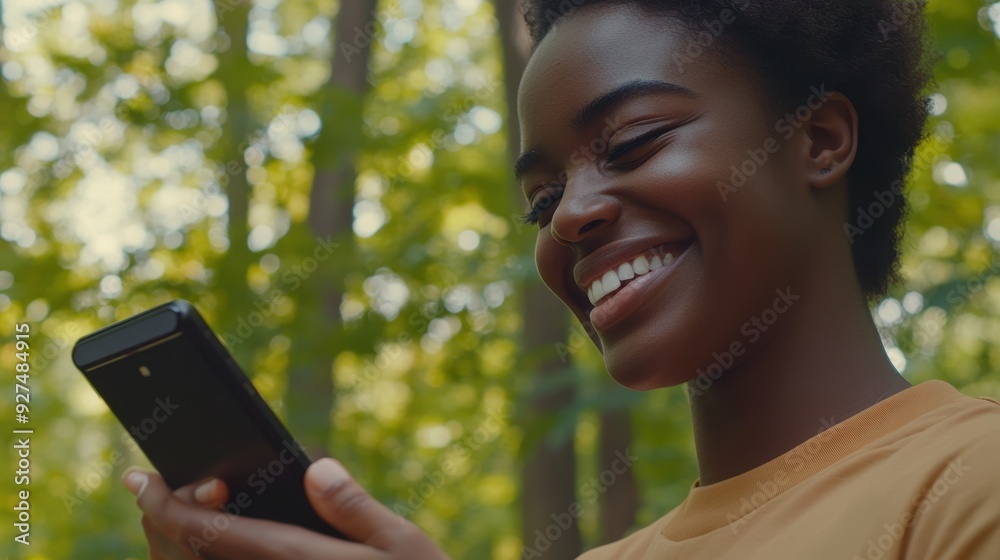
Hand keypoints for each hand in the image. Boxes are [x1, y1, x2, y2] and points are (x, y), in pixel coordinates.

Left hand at [122, 458, 449, 559]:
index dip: (163, 504)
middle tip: (156, 491)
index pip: (206, 533)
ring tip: (181, 517)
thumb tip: (315, 468)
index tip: (140, 478)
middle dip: (161, 523)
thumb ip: (356, 508)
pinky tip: (217, 546)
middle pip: (187, 559)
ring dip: (178, 548)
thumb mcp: (405, 550)